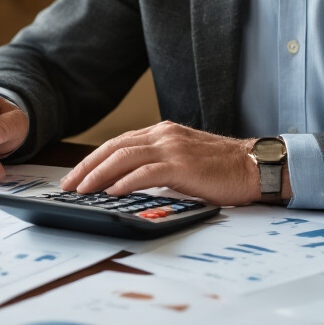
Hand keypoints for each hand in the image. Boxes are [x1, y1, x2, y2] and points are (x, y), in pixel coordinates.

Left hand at [59, 121, 270, 205]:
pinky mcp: (182, 165)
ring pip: (123, 157)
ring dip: (98, 174)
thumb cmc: (222, 169)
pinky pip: (145, 172)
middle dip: (87, 167)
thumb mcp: (184, 160)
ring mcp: (172, 147)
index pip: (118, 143)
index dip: (93, 160)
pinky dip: (124, 181)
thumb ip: (158, 164)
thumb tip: (127, 183)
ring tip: (82, 190)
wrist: (255, 167)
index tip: (76, 176)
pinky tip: (111, 192)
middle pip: (114, 147)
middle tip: (68, 185)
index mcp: (162, 133)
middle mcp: (164, 135)